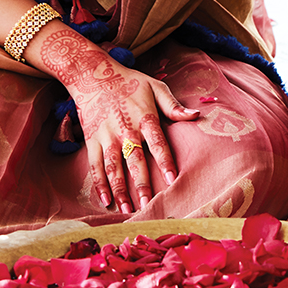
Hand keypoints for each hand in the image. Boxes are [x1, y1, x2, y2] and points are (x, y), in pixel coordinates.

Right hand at [38, 27, 198, 213]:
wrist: (94, 76)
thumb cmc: (131, 82)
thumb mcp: (156, 87)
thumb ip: (174, 105)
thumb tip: (196, 115)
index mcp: (145, 118)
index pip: (157, 143)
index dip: (165, 161)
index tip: (172, 179)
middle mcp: (125, 130)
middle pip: (134, 160)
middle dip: (141, 184)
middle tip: (148, 205)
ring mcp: (107, 137)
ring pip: (113, 168)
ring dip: (120, 190)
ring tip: (127, 210)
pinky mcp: (92, 141)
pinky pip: (96, 166)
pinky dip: (99, 184)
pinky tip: (106, 200)